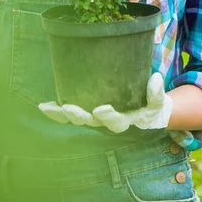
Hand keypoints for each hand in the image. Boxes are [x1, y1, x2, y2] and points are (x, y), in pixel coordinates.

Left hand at [38, 72, 172, 132]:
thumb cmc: (150, 105)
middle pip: (89, 122)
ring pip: (75, 119)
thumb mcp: (158, 101)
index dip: (107, 117)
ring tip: (48, 108)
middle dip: (78, 115)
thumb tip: (155, 78)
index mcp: (124, 121)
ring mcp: (93, 118)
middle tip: (69, 108)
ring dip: (61, 114)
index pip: (114, 122)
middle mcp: (105, 122)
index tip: (101, 109)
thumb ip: (156, 92)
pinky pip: (68, 113)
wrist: (142, 111)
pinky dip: (56, 111)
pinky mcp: (85, 110)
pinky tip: (44, 106)